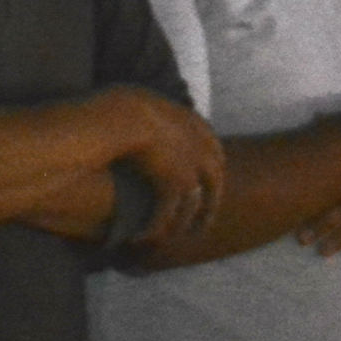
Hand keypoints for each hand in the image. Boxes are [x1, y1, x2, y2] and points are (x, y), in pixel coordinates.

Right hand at [115, 90, 228, 246]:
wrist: (128, 114)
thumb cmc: (125, 103)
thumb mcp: (146, 101)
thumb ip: (153, 110)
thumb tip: (136, 109)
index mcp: (197, 126)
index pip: (215, 152)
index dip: (211, 171)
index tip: (205, 186)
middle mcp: (202, 148)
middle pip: (215, 184)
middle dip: (209, 208)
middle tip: (201, 227)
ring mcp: (192, 168)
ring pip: (192, 206)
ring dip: (181, 226)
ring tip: (171, 239)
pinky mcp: (174, 185)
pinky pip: (167, 215)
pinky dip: (154, 229)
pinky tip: (141, 238)